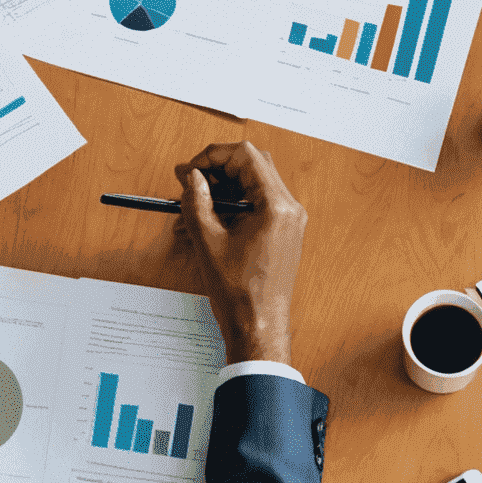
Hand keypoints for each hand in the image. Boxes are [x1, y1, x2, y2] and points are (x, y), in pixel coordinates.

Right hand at [174, 140, 306, 364]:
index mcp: (275, 206)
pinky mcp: (284, 229)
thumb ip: (197, 201)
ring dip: (225, 185)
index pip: (246, 156)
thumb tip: (191, 176)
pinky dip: (235, 201)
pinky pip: (259, 200)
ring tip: (196, 203)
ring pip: (255, 181)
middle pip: (253, 163)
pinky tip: (211, 217)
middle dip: (218, 168)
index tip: (192, 169)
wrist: (258, 327)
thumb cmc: (239, 294)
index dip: (214, 156)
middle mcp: (289, 208)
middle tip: (192, 181)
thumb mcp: (208, 242)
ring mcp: (290, 219)